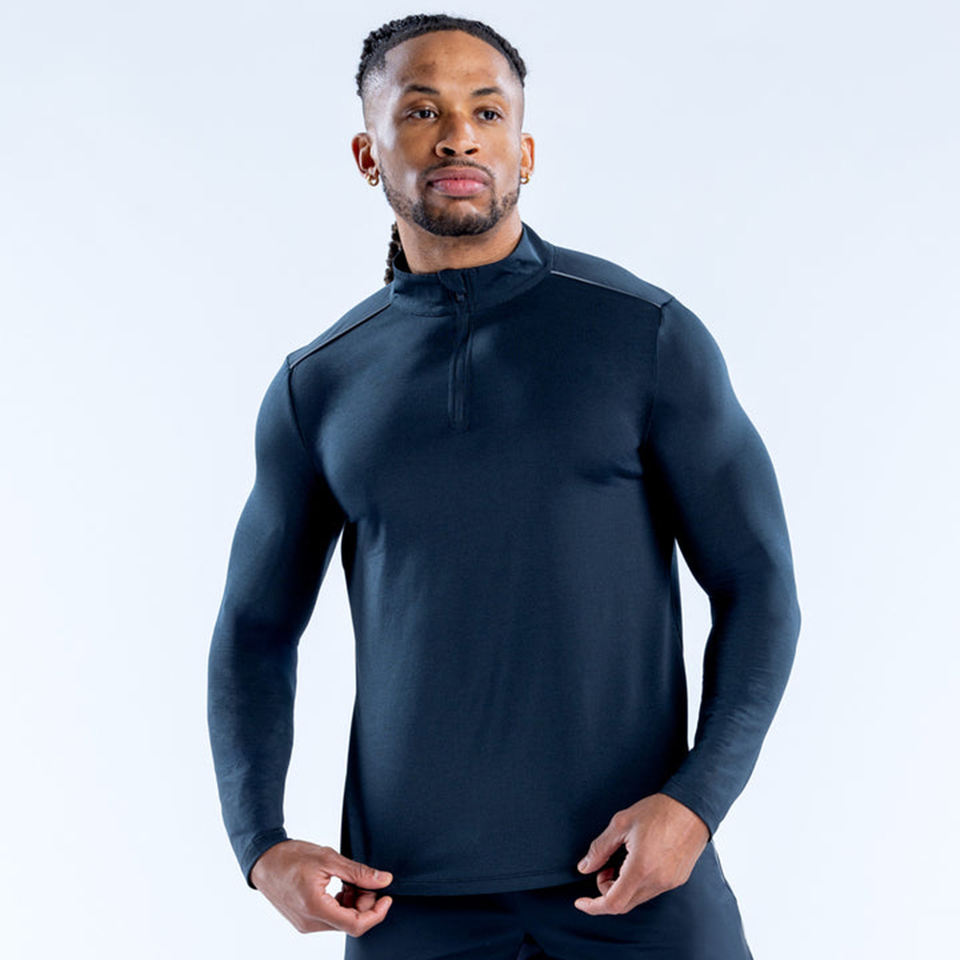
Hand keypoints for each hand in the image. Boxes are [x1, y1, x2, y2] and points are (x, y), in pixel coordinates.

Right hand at [249, 839, 393, 935]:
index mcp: (316, 908)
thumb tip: (384, 880)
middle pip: (350, 922)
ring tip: (351, 880)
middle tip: (367, 881)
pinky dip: (342, 904)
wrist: (264, 859)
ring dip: (354, 903)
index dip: (377, 913)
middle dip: (365, 903)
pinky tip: (342, 886)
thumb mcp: (328, 858)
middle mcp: (310, 923)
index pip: (355, 924)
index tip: (387, 897)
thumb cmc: (291, 856)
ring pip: (341, 921)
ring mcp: (306, 923)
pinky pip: (331, 918)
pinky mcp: (304, 920)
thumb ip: (358, 872)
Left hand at [573, 793, 709, 914]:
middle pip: (624, 904)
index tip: (581, 902)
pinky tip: (637, 862)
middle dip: (607, 892)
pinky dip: (637, 884)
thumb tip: (585, 867)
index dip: (594, 906)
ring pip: (638, 898)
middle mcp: (657, 881)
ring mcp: (670, 883)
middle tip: (604, 868)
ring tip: (621, 861)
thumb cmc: (658, 811)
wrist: (692, 807)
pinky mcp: (678, 880)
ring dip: (623, 887)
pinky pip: (651, 891)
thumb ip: (600, 848)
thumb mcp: (621, 824)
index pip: (613, 903)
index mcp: (641, 869)